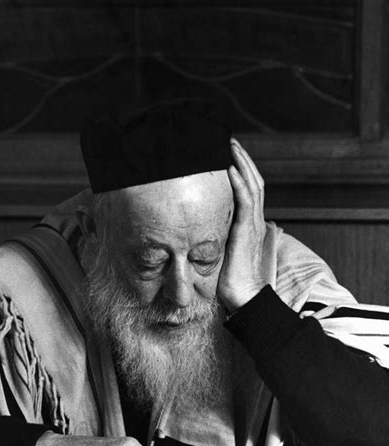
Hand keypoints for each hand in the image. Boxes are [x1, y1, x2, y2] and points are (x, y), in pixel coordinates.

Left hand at [218, 138, 266, 310]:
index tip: (229, 152)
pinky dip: (238, 184)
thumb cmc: (231, 278)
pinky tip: (231, 169)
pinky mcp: (246, 232)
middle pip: (253, 180)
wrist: (243, 297)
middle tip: (229, 140)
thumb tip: (201, 227)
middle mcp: (253, 220)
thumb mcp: (222, 250)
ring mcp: (252, 225)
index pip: (248, 188)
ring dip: (241, 163)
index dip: (241, 168)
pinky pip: (245, 203)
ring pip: (252, 186)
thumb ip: (218, 235)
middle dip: (242, 158)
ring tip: (231, 145)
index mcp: (249, 223)